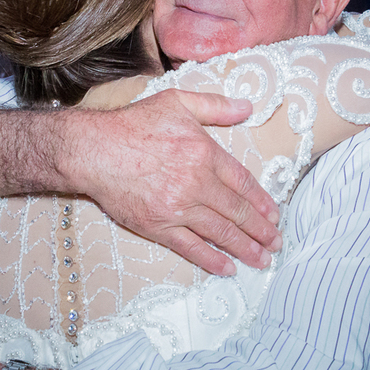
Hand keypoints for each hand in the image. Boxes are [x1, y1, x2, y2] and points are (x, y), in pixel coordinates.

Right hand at [66, 89, 281, 275]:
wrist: (93, 150)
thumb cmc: (133, 124)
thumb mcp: (177, 102)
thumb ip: (215, 106)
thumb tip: (248, 107)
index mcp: (204, 153)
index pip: (243, 182)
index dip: (262, 201)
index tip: (274, 214)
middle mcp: (196, 183)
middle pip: (237, 212)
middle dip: (261, 231)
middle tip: (275, 243)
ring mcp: (177, 208)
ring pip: (220, 233)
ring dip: (245, 248)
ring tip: (262, 259)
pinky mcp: (158, 226)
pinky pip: (191, 247)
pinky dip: (212, 260)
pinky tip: (228, 268)